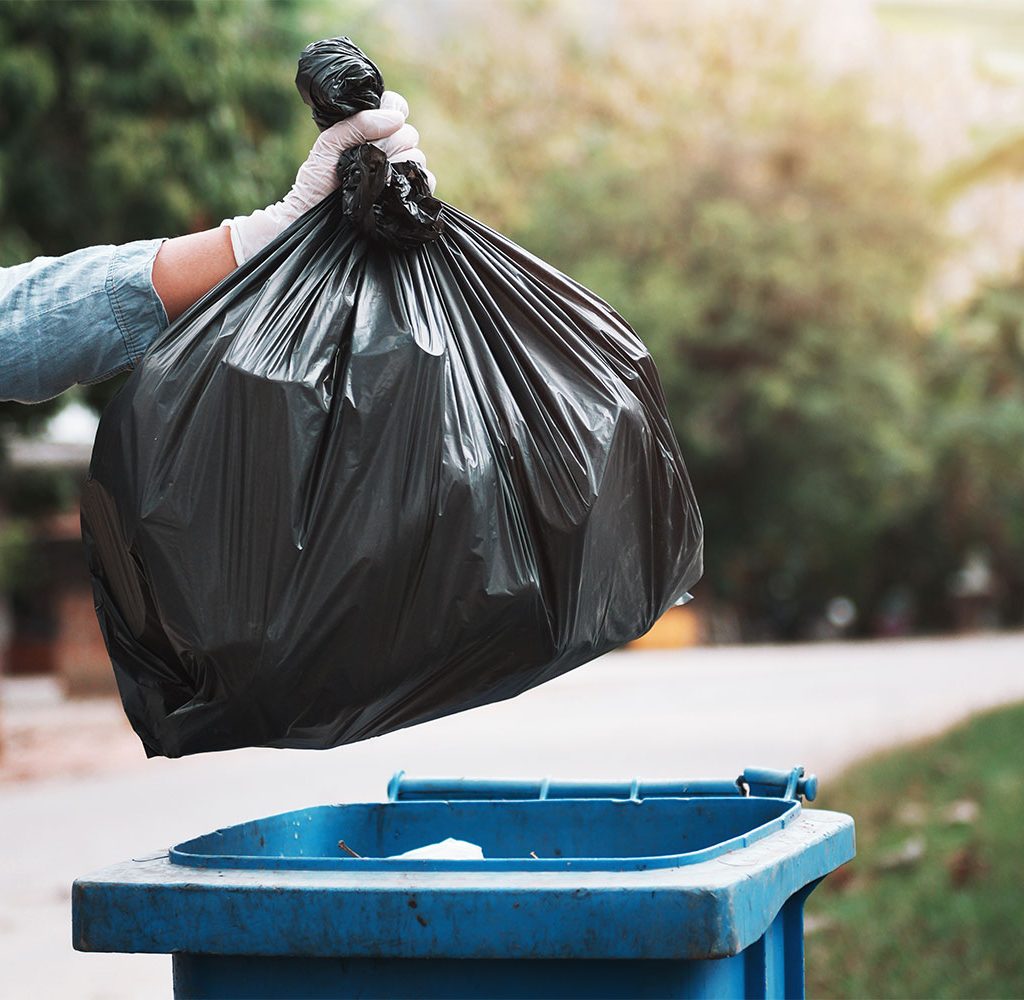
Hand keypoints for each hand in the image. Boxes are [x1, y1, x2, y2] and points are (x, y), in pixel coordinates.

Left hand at [222, 91, 434, 264]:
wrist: (313, 220)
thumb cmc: (316, 183)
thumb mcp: (328, 145)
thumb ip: (356, 124)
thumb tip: (396, 119)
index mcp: (370, 132)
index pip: (396, 108)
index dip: (395, 110)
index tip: (387, 122)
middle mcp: (388, 151)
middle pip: (409, 133)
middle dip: (392, 143)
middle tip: (370, 159)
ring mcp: (399, 175)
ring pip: (418, 157)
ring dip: (400, 165)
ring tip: (377, 179)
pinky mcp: (406, 198)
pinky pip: (426, 183)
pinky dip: (418, 184)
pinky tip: (398, 190)